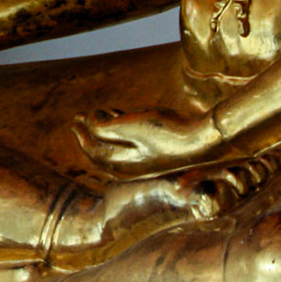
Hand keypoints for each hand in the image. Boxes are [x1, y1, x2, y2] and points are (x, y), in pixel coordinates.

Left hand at [75, 108, 222, 175]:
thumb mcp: (130, 127)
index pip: (94, 151)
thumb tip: (89, 122)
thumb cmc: (167, 133)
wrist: (206, 140)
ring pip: (117, 145)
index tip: (74, 120)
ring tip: (96, 114)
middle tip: (78, 117)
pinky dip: (122, 128)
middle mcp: (133, 167)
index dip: (82, 134)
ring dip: (105, 128)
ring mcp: (147, 162)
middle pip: (103, 150)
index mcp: (122, 165)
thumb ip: (105, 127)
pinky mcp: (160, 153)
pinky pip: (133, 141)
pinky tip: (120, 115)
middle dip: (89, 133)